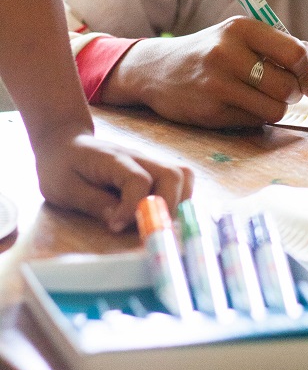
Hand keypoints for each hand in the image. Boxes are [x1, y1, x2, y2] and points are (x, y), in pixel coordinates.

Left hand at [34, 130, 192, 232]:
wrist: (65, 141)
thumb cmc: (61, 165)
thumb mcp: (64, 188)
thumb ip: (93, 203)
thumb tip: (118, 222)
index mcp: (112, 159)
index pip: (138, 180)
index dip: (133, 208)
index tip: (116, 226)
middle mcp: (138, 157)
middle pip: (173, 175)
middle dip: (167, 206)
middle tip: (148, 228)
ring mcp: (149, 161)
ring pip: (183, 175)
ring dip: (179, 202)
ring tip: (158, 222)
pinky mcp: (153, 169)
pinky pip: (179, 180)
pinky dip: (178, 199)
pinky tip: (159, 214)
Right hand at [102, 16, 307, 127]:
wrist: (156, 70)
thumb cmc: (210, 52)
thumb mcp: (241, 38)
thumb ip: (282, 49)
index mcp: (241, 28)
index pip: (294, 53)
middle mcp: (228, 52)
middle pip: (288, 85)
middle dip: (295, 93)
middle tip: (286, 91)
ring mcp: (217, 83)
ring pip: (275, 108)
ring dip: (277, 107)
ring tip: (264, 98)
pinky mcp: (210, 110)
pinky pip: (254, 121)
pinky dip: (256, 117)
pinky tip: (241, 105)